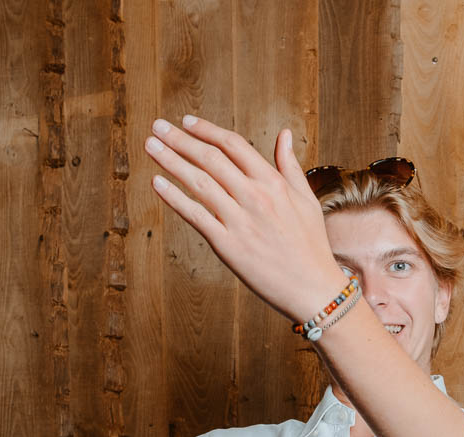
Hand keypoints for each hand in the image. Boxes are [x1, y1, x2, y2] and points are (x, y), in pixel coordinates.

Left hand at [144, 117, 347, 322]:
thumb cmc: (311, 245)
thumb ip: (290, 165)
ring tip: (150, 146)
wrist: (313, 288)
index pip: (234, 145)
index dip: (207, 130)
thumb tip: (285, 134)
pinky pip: (195, 215)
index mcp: (273, 183)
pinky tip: (157, 183)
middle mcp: (255, 197)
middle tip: (157, 127)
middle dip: (180, 139)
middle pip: (211, 159)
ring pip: (199, 182)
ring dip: (171, 161)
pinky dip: (174, 197)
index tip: (187, 121)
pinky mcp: (227, 245)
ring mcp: (240, 221)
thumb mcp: (306, 199)